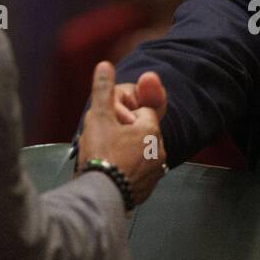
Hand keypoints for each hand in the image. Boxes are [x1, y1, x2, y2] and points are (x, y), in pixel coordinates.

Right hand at [78, 62, 167, 203]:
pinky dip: (129, 171)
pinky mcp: (148, 189)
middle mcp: (160, 150)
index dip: (123, 115)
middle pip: (142, 132)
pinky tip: (113, 173)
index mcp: (151, 130)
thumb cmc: (100, 154)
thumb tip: (105, 65)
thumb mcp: (99, 117)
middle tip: (104, 142)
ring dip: (128, 152)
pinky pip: (140, 173)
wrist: (100, 195)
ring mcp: (155, 171)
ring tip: (107, 158)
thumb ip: (103, 90)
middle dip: (126, 133)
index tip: (110, 124)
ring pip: (141, 152)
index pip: (141, 111)